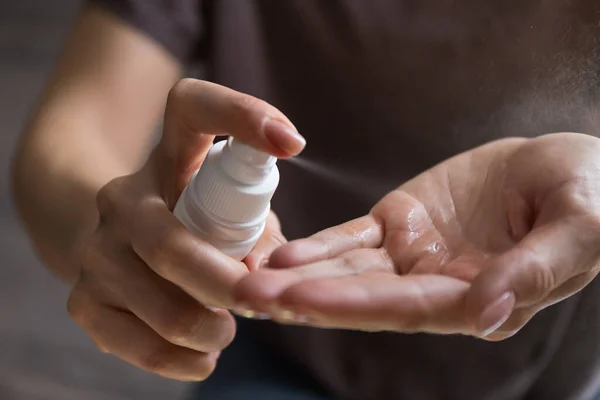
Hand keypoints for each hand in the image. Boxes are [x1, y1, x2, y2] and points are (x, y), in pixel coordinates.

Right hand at [67, 79, 303, 379]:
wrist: (115, 244)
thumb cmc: (194, 222)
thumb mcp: (229, 210)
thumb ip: (258, 230)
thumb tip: (275, 277)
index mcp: (169, 157)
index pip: (192, 107)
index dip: (242, 114)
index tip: (291, 143)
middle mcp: (123, 197)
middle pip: (170, 244)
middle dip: (225, 284)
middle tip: (259, 303)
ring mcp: (97, 250)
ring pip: (159, 304)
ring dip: (208, 327)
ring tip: (226, 329)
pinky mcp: (82, 300)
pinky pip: (135, 342)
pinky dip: (179, 358)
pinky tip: (202, 355)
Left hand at [235, 132, 599, 340]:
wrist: (566, 166)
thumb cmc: (587, 197)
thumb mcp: (578, 229)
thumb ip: (534, 271)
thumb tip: (487, 315)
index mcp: (477, 298)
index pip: (405, 308)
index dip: (350, 305)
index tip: (298, 300)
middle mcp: (434, 285)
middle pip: (362, 297)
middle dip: (305, 298)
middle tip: (248, 295)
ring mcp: (413, 255)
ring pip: (348, 270)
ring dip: (298, 274)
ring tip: (249, 276)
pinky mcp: (399, 223)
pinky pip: (353, 238)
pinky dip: (319, 247)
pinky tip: (282, 253)